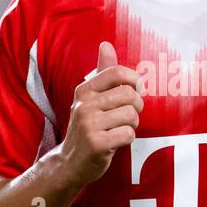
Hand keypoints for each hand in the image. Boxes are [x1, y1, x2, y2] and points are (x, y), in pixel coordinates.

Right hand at [60, 41, 142, 184]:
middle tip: (127, 116)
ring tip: (119, 129)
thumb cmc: (88, 127)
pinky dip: (127, 139)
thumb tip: (106, 44)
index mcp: (84, 90)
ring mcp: (89, 124)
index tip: (136, 91)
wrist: (70, 162)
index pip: (117, 72)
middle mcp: (84, 105)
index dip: (135, 81)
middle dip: (136, 107)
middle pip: (130, 95)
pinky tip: (115, 142)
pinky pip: (128, 134)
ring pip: (131, 115)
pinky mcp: (97, 144)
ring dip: (132, 125)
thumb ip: (102, 73)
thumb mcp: (91, 98)